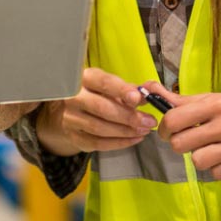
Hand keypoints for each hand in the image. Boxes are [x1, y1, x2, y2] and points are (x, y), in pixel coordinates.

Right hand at [39, 67, 155, 156]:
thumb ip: (130, 89)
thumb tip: (150, 92)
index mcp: (84, 78)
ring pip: (99, 127)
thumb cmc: (97, 95)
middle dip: (128, 116)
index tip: (137, 98)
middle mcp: (73, 97)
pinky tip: (133, 139)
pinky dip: (119, 143)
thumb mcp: (112, 86)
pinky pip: (97, 143)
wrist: (74, 110)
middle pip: (101, 107)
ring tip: (143, 130)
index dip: (121, 90)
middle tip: (148, 121)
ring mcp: (70, 117)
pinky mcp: (73, 135)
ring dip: (125, 131)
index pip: (103, 82)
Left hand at [146, 83, 220, 180]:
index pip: (174, 119)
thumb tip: (151, 90)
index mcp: (216, 104)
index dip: (164, 128)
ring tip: (208, 150)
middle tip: (188, 141)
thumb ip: (184, 100)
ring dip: (198, 158)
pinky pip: (216, 174)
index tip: (167, 131)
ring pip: (198, 161)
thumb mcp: (216, 98)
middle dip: (179, 144)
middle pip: (181, 143)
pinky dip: (216, 169)